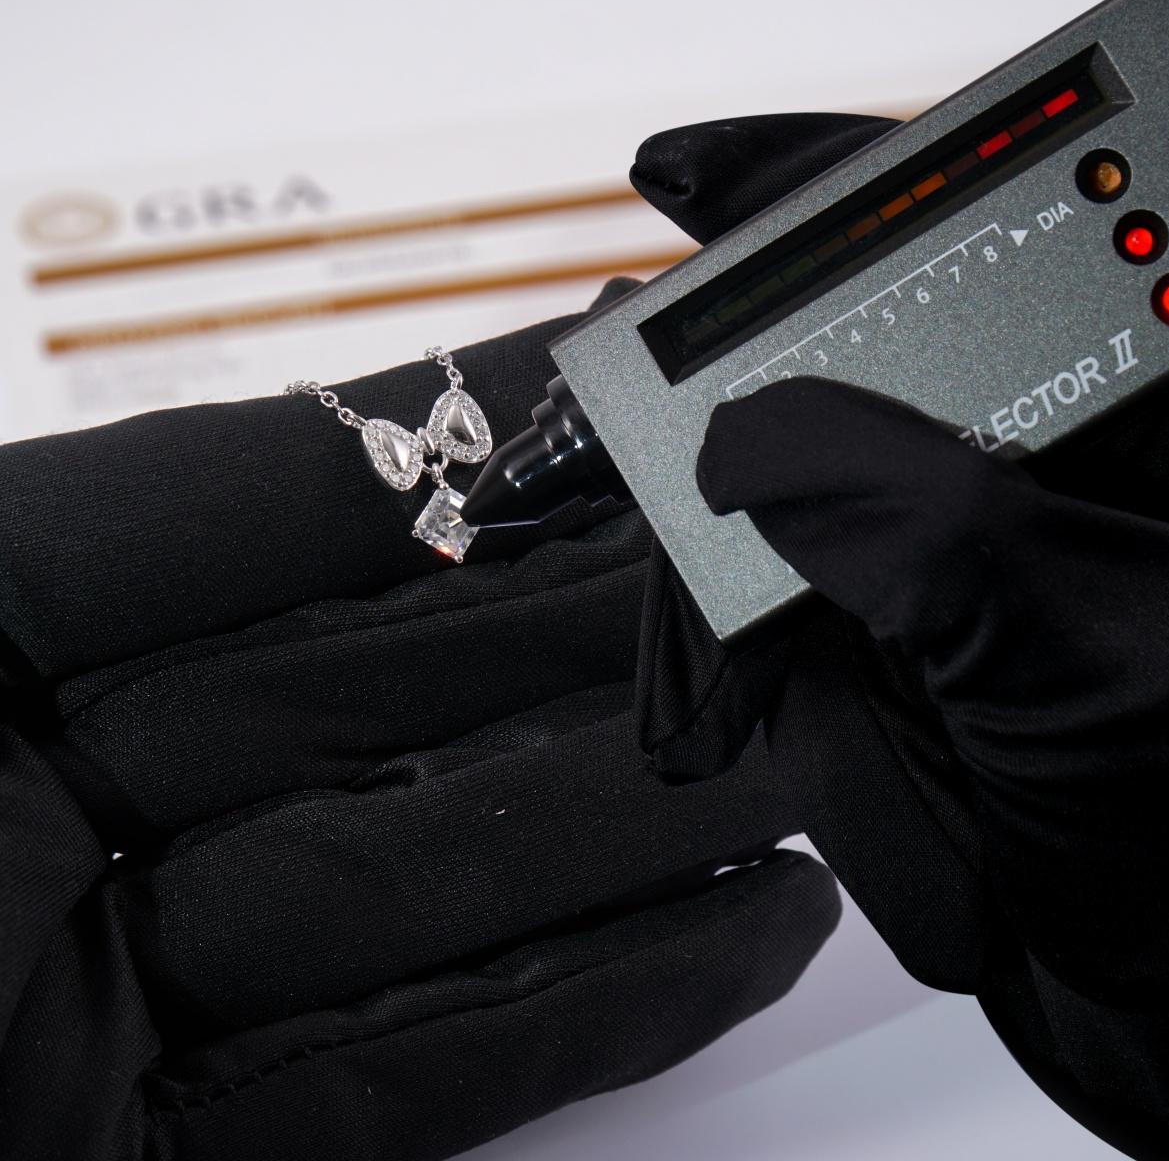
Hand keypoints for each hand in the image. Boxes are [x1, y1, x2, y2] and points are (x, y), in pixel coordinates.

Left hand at [0, 290, 845, 1158]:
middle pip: (365, 690)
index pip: (234, 508)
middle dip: (576, 633)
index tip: (597, 374)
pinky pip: (404, 1071)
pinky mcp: (163, 1160)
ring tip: (804, 757)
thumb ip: (146, 525)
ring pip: (419, 880)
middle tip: (755, 579)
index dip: (428, 431)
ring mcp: (106, 1004)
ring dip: (623, 828)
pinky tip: (738, 930)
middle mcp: (32, 811)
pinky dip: (579, 1005)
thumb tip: (374, 439)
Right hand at [633, 117, 1168, 1158]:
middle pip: (831, 349)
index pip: (972, 234)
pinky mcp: (858, 607)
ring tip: (679, 673)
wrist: (1154, 970)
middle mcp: (1008, 449)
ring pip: (759, 480)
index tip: (690, 176)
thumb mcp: (1081, 656)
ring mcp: (922, 531)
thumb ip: (931, 534)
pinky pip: (738, 586)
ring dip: (686, 560)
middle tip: (603, 428)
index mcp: (1114, 405)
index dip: (827, 189)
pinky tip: (697, 712)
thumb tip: (755, 442)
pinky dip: (692, 640)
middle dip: (711, 393)